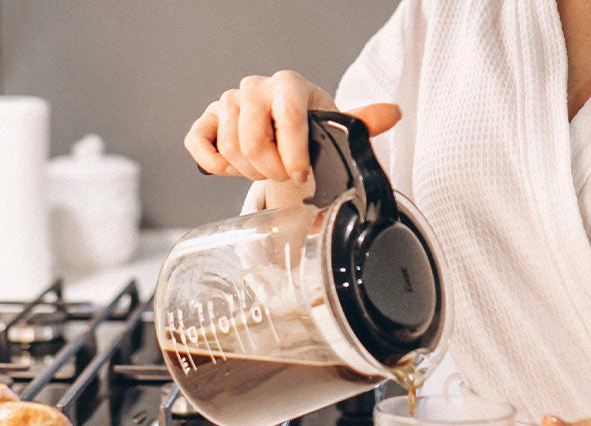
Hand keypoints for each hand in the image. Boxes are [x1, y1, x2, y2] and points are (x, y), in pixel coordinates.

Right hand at [184, 70, 400, 206]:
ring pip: (230, 149)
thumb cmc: (305, 130)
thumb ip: (360, 123)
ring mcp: (227, 103)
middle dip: (271, 171)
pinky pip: (199, 145)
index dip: (294, 155)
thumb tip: (391, 114)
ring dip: (249, 172)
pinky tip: (233, 167)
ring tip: (264, 169)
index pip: (287, 117)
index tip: (302, 175)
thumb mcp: (332, 127)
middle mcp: (254, 88)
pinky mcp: (206, 121)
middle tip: (284, 176)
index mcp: (289, 85)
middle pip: (252, 141)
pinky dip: (216, 166)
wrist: (277, 132)